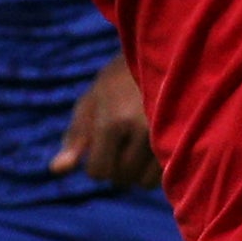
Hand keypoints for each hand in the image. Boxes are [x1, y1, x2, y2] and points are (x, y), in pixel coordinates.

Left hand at [47, 54, 160, 187]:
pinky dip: (156, 171)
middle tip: (120, 143)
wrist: (161, 58)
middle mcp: (141, 130)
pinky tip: (153, 149)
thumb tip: (56, 170)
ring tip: (138, 146)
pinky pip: (164, 176)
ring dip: (137, 173)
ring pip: (144, 182)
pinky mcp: (185, 140)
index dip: (96, 165)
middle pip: (121, 178)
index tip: (101, 147)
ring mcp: (166, 136)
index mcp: (113, 121)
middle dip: (116, 168)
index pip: (98, 171)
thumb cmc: (117, 82)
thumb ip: (75, 137)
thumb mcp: (91, 103)